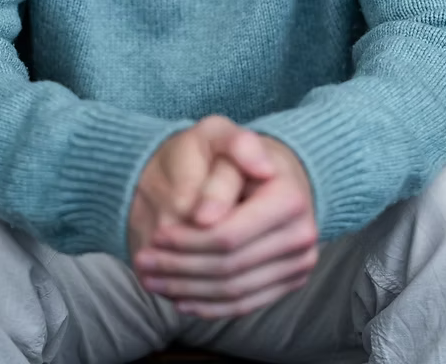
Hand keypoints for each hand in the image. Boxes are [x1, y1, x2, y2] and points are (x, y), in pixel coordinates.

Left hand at [133, 131, 318, 318]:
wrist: (275, 171)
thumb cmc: (238, 154)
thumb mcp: (222, 139)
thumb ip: (215, 174)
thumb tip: (204, 216)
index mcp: (289, 198)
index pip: (229, 235)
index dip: (188, 241)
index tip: (156, 236)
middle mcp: (302, 235)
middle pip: (230, 267)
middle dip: (181, 268)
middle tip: (143, 262)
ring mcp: (300, 263)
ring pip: (235, 291)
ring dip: (188, 291)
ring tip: (152, 280)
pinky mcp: (291, 281)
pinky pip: (246, 304)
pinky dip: (209, 305)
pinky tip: (180, 298)